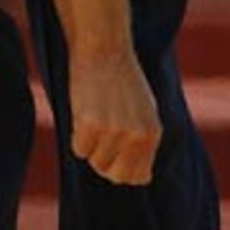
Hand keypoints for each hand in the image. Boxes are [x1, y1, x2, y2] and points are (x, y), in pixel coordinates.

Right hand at [69, 47, 162, 185]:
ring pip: (94, 161)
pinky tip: (83, 113)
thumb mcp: (144, 112)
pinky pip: (78, 149)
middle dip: (103, 162)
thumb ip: (144, 145)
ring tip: (94, 116)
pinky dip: (76, 135)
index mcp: (153, 133)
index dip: (120, 167)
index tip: (112, 150)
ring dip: (89, 144)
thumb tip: (143, 180)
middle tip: (98, 136)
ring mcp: (114, 131)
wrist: (104, 49)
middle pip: (113, 174)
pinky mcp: (91, 125)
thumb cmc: (122, 80)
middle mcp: (137, 136)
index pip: (137, 177)